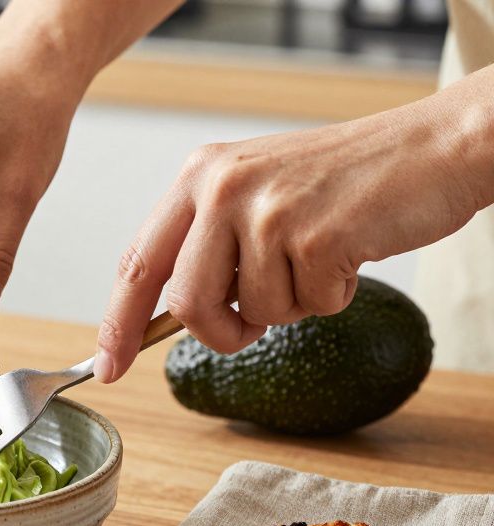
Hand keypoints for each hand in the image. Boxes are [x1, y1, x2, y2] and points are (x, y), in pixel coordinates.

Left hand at [95, 76, 493, 382]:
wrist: (431, 149)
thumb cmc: (343, 181)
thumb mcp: (255, 193)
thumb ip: (208, 244)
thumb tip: (166, 315)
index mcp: (197, 177)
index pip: (138, 264)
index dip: (118, 322)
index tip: (106, 366)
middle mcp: (221, 187)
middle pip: (187, 302)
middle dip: (222, 331)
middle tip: (255, 321)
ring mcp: (267, 210)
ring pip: (251, 311)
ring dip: (290, 306)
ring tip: (317, 260)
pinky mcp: (315, 234)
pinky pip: (309, 307)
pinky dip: (333, 297)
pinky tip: (349, 254)